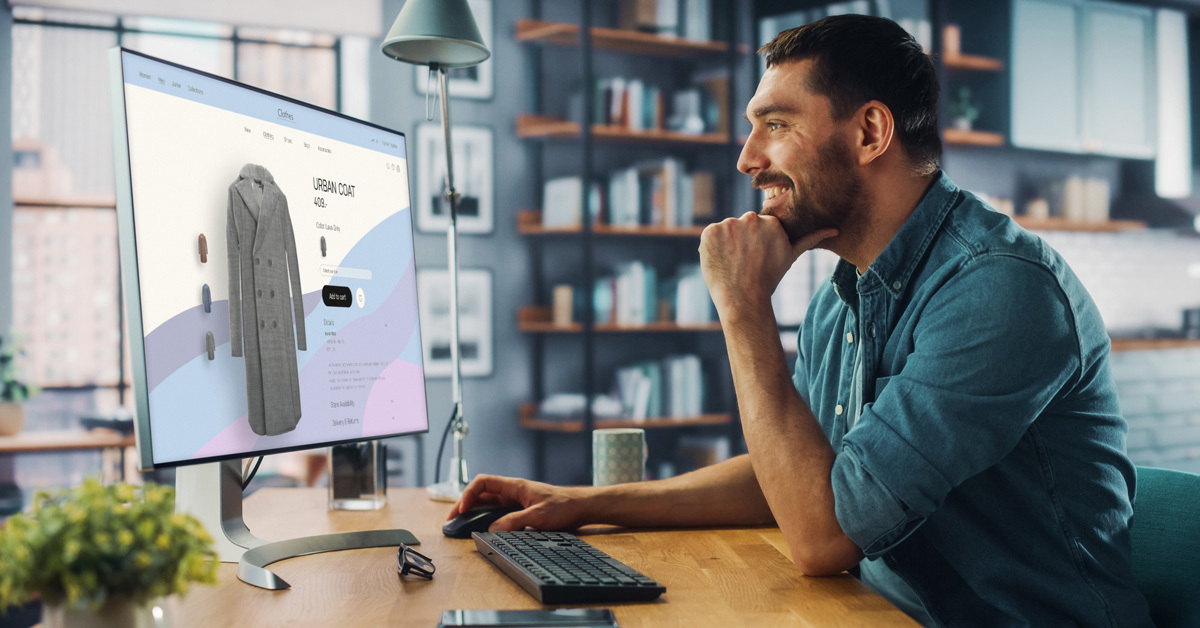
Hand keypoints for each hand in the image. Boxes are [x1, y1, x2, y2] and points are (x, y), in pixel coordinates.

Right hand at [448, 474, 591, 531]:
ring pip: (487, 502)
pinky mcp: (520, 509)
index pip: (483, 482)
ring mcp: (515, 500)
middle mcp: (512, 491)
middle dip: (463, 504)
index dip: (468, 494)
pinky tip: (479, 526)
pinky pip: (497, 511)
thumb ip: (515, 522)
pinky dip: (485, 517)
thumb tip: (492, 529)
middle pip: (481, 493)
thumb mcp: (539, 516)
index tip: (462, 510)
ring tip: (459, 524)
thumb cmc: (563, 506)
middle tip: (451, 520)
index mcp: (515, 486)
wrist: (581, 507)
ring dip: (472, 511)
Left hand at [699, 212, 836, 314]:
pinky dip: (711, 247)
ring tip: (733, 264)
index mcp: (771, 222)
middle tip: (744, 262)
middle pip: (741, 226)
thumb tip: (835, 230)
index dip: (755, 243)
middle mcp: (750, 219)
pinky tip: (720, 262)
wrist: (743, 300)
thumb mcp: (791, 256)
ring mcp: (728, 225)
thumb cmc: (769, 279)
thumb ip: (810, 239)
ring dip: (726, 243)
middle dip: (741, 241)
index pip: (757, 226)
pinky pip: (709, 237)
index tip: (756, 258)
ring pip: (725, 231)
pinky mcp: (709, 232)